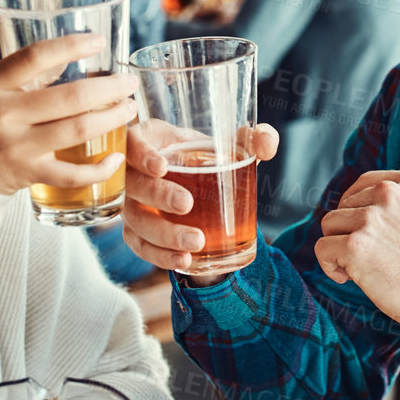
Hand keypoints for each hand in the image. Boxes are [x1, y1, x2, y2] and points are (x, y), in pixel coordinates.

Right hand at [0, 34, 136, 195]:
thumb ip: (23, 76)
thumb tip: (69, 56)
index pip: (35, 57)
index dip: (71, 45)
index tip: (98, 41)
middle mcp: (4, 114)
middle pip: (70, 97)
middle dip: (109, 88)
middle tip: (128, 83)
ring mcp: (16, 147)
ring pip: (77, 130)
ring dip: (112, 118)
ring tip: (129, 109)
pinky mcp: (27, 175)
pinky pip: (72, 173)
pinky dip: (99, 168)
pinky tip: (116, 158)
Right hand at [122, 121, 278, 283]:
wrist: (202, 188)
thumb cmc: (208, 157)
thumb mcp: (230, 144)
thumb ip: (253, 138)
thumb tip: (267, 142)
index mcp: (150, 139)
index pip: (132, 142)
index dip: (141, 154)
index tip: (162, 167)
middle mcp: (134, 172)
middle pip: (132, 185)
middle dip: (158, 196)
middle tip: (187, 205)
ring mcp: (132, 203)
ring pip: (135, 220)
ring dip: (163, 234)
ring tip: (196, 242)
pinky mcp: (137, 231)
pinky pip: (140, 246)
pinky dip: (160, 255)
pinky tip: (184, 260)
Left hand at [315, 170, 399, 347]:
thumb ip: (397, 205)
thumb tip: (358, 209)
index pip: (363, 184)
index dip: (358, 210)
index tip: (366, 232)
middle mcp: (389, 193)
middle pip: (343, 206)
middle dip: (350, 231)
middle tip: (373, 257)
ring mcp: (372, 218)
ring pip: (329, 225)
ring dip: (339, 247)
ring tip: (363, 267)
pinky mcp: (356, 246)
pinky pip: (322, 249)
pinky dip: (330, 266)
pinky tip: (350, 277)